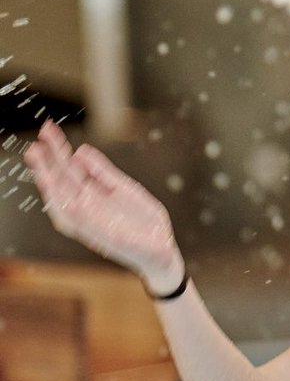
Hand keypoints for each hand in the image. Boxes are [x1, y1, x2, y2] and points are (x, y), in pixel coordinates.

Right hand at [23, 121, 182, 290]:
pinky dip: (65, 205)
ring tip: (38, 157)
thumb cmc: (142, 222)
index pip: (69, 170)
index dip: (58, 151)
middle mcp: (86, 208)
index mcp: (91, 196)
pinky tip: (55, 189)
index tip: (49, 131)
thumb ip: (103, 172)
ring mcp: (90, 222)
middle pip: (61, 181)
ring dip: (48, 178)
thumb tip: (81, 151)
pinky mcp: (99, 235)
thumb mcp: (124, 189)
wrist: (161, 250)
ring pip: (62, 198)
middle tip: (37, 139)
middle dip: (48, 161)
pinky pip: (77, 219)